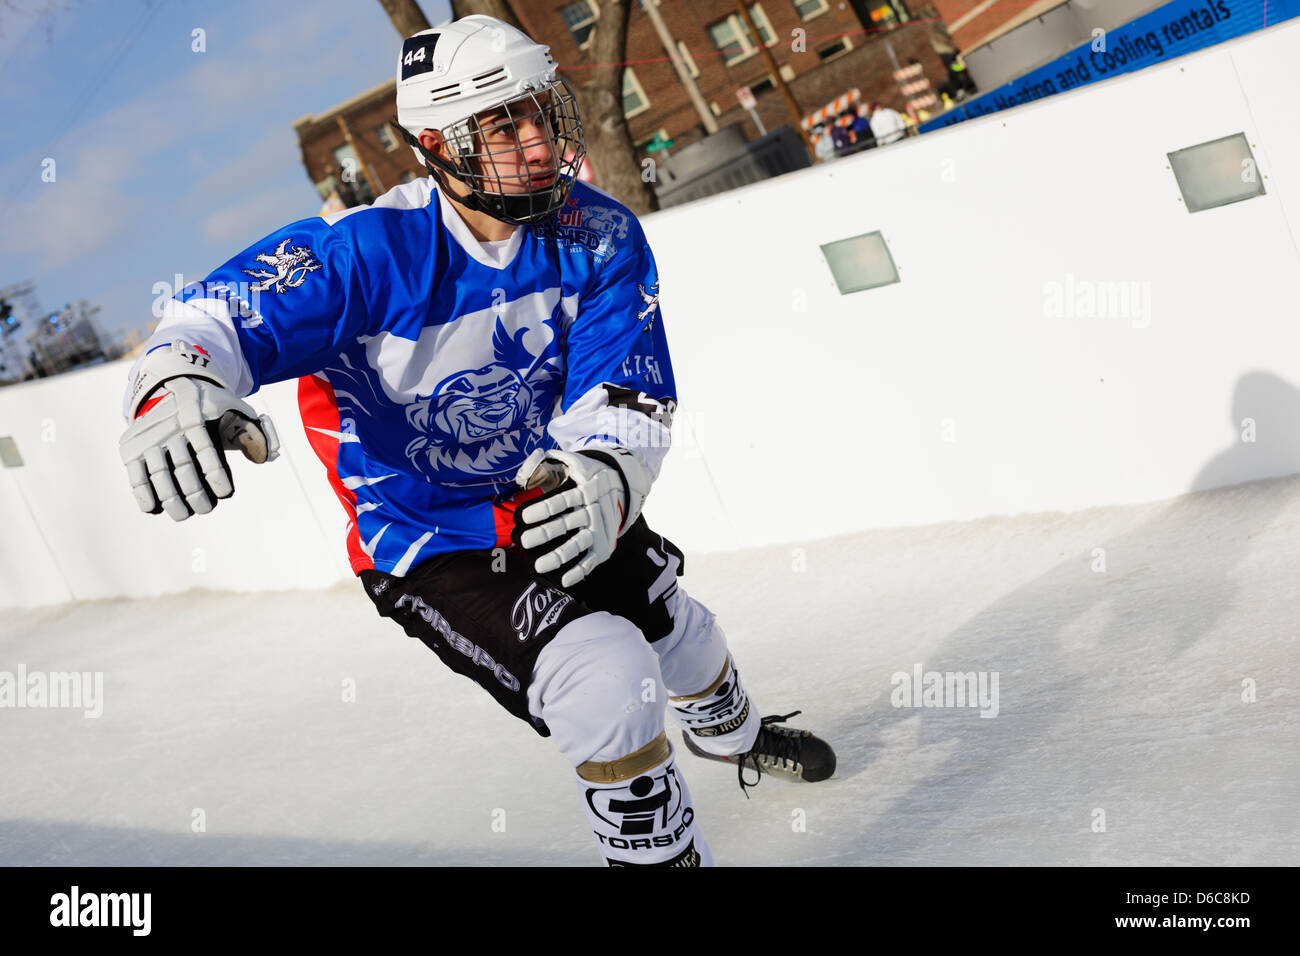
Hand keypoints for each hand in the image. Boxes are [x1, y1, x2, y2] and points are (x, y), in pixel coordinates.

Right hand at [119, 340, 278, 520]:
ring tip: (184, 514)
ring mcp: (148, 438)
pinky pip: (135, 475)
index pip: (206, 450)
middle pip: (182, 467)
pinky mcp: (131, 447)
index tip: (226, 493)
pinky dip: (143, 494)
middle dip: (195, 494)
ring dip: (171, 500)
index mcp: (196, 416)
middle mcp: (169, 427)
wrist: (170, 383)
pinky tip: (155, 509)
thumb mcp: (235, 408)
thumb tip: (269, 456)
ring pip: (159, 475)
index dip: (216, 475)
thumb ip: (255, 432)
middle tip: (206, 509)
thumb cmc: (211, 405)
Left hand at [513, 447, 647, 586]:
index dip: (542, 509)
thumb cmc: (587, 473)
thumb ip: (544, 462)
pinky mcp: (604, 545)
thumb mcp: (571, 461)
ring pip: (577, 545)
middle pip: (566, 524)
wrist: (622, 485)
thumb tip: (521, 476)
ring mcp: (599, 529)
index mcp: (584, 490)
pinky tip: (564, 581)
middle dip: (544, 534)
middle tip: (524, 542)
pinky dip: (580, 572)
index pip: (561, 501)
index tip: (523, 517)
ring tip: (538, 566)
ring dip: (558, 557)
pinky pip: (592, 561)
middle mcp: (593, 510)